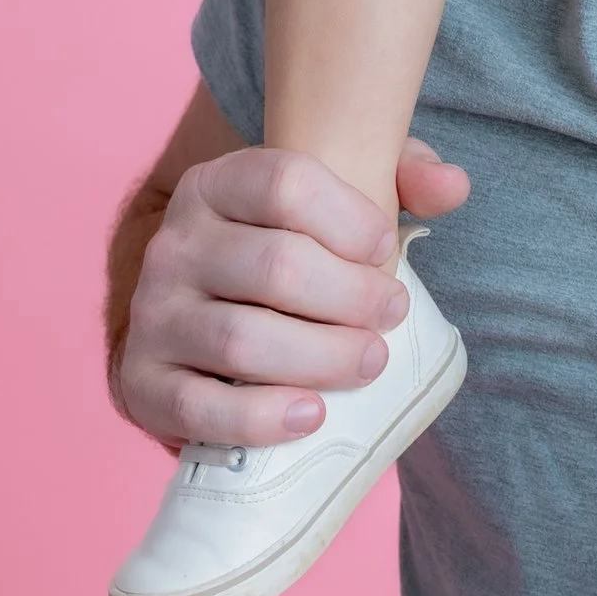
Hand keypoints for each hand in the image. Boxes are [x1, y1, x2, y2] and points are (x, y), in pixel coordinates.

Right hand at [112, 137, 470, 450]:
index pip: (286, 182)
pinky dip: (260, 417)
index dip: (351, 218)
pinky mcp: (142, 384)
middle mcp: (174, 243)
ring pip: (242, 339)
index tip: (387, 250)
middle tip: (391, 317)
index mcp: (217, 185)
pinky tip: (311, 415)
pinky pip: (199, 407)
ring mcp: (152, 315)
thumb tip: (454, 186)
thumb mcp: (336, 204)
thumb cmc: (286, 256)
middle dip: (352, 297)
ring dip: (321, 357)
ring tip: (369, 362)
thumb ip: (401, 179)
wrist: (202, 329)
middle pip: (276, 265)